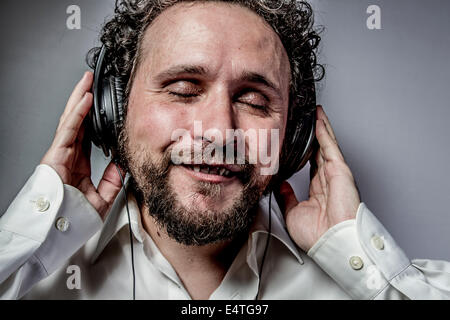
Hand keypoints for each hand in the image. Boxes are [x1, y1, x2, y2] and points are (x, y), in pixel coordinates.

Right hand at [40, 72, 122, 219]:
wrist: (54, 234)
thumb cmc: (71, 220)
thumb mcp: (102, 199)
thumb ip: (113, 182)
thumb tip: (123, 166)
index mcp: (77, 164)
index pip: (86, 134)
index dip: (93, 118)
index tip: (102, 106)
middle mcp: (68, 156)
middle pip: (77, 122)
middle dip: (84, 100)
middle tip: (92, 83)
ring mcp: (60, 154)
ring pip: (71, 120)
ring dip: (79, 99)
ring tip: (87, 81)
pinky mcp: (55, 155)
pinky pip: (68, 130)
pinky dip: (77, 113)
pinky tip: (84, 99)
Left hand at [278, 106, 360, 251]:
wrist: (332, 242)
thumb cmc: (318, 235)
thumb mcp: (293, 213)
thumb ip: (286, 197)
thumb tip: (280, 185)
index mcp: (319, 189)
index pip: (311, 164)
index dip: (304, 151)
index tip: (295, 141)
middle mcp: (328, 179)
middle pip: (319, 150)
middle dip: (311, 134)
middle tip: (303, 119)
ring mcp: (335, 172)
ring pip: (325, 143)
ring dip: (318, 127)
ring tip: (312, 111)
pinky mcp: (340, 168)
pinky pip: (329, 144)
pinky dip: (323, 129)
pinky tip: (318, 117)